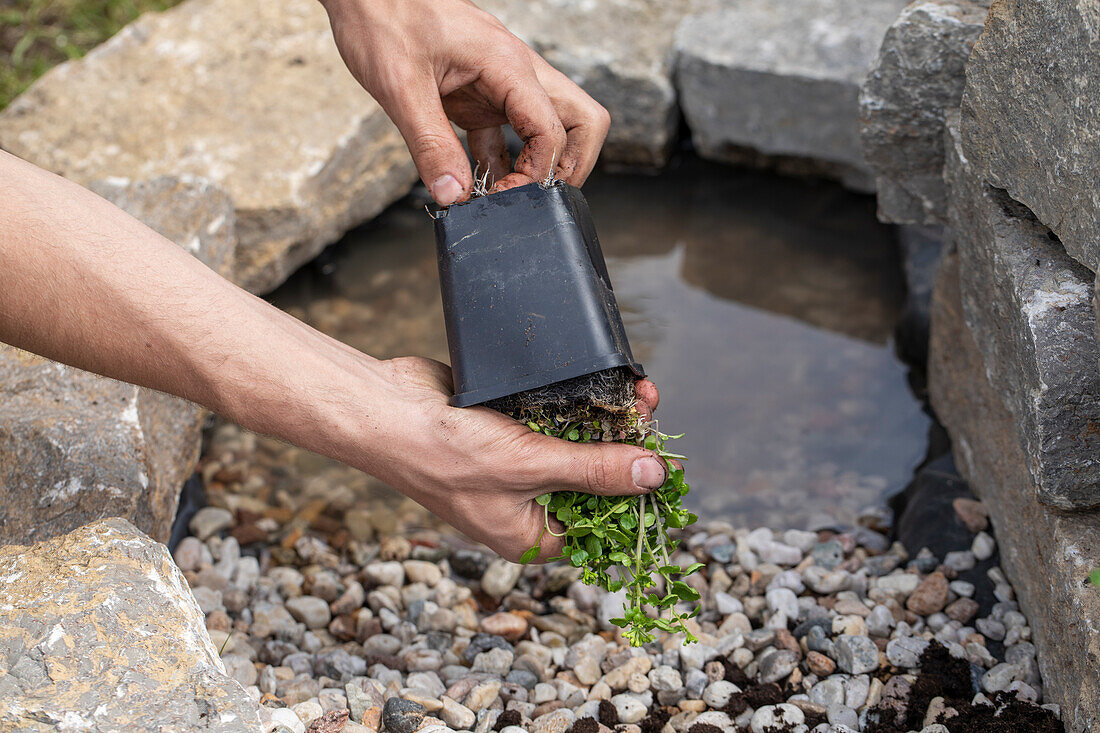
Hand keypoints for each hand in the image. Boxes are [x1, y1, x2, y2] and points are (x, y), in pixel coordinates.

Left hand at [320, 0, 610, 204]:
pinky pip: (509, 132)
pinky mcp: (482, 93)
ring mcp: (503, 82)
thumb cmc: (383, 17)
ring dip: (536, 165)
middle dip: (569, 167)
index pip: (555, 130)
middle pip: (581, 122)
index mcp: (507, 65)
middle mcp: (516, 72)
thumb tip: (454, 195)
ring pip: (552, 126)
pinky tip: (475, 181)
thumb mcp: (401, 88)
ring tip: (499, 195)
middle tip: (534, 197)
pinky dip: (501, 161)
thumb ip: (430, 146)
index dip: (538, 173)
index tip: (503, 197)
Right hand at [364, 357, 665, 561]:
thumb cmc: (443, 455)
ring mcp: (518, 465)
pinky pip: (554, 419)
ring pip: (577, 445)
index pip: (603, 522)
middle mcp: (528, 505)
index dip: (637, 492)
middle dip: (626, 445)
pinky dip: (577, 403)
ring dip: (606, 418)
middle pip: (595, 479)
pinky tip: (602, 383)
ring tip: (636, 390)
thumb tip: (655, 476)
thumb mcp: (528, 467)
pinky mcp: (508, 429)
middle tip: (649, 408)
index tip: (666, 458)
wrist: (383, 410)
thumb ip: (594, 471)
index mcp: (532, 536)